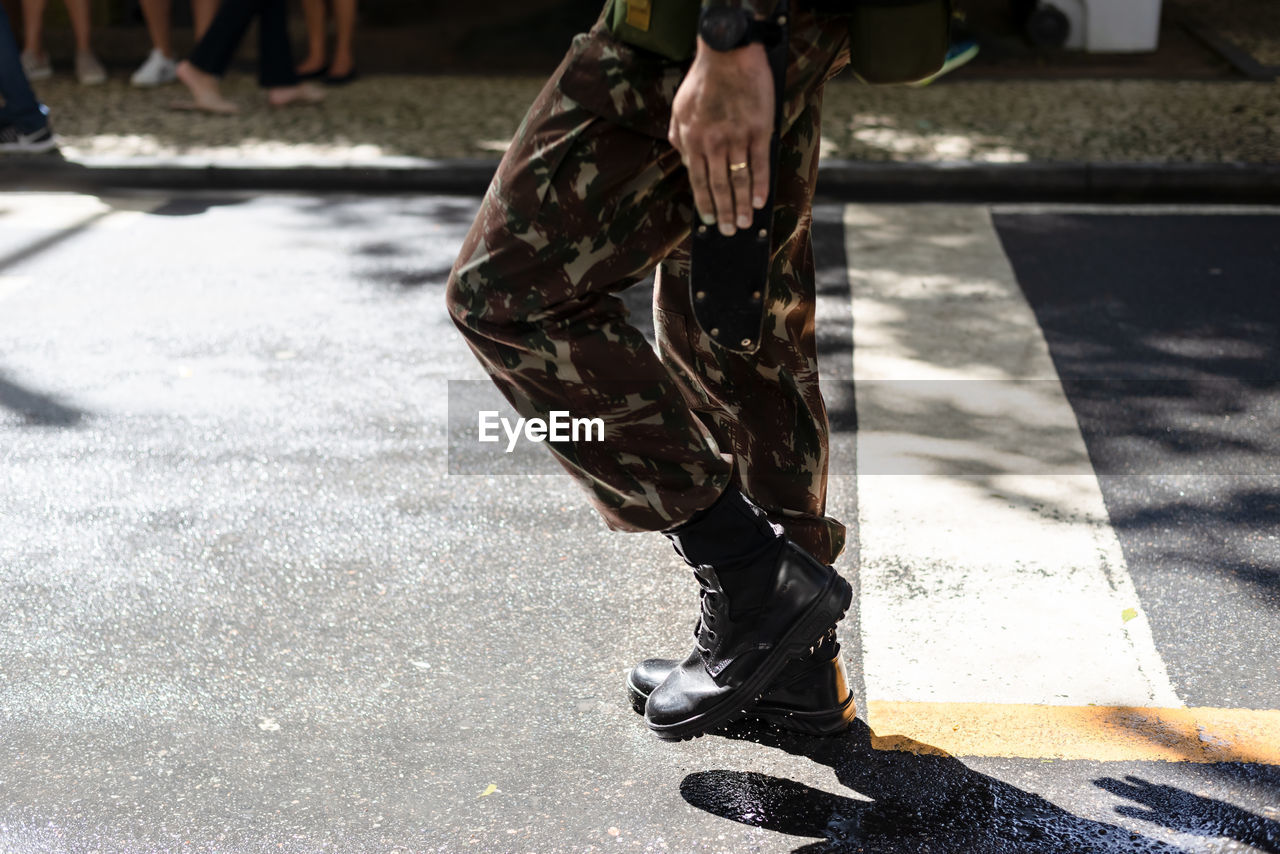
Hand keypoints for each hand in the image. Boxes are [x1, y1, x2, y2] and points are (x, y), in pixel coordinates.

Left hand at [668, 38, 773, 235]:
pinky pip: (759, 164)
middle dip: (724, 212)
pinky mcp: (758, 129)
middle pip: (718, 187)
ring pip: (738, 180)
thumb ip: (678, 137)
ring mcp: (736, 138)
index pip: (697, 181)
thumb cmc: (703, 80)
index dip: (704, 204)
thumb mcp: (679, 108)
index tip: (710, 220)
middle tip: (729, 232)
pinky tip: (761, 200)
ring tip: (746, 223)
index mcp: (692, 140)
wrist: (728, 53)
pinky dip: (760, 185)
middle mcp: (712, 143)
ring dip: (743, 205)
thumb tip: (683, 161)